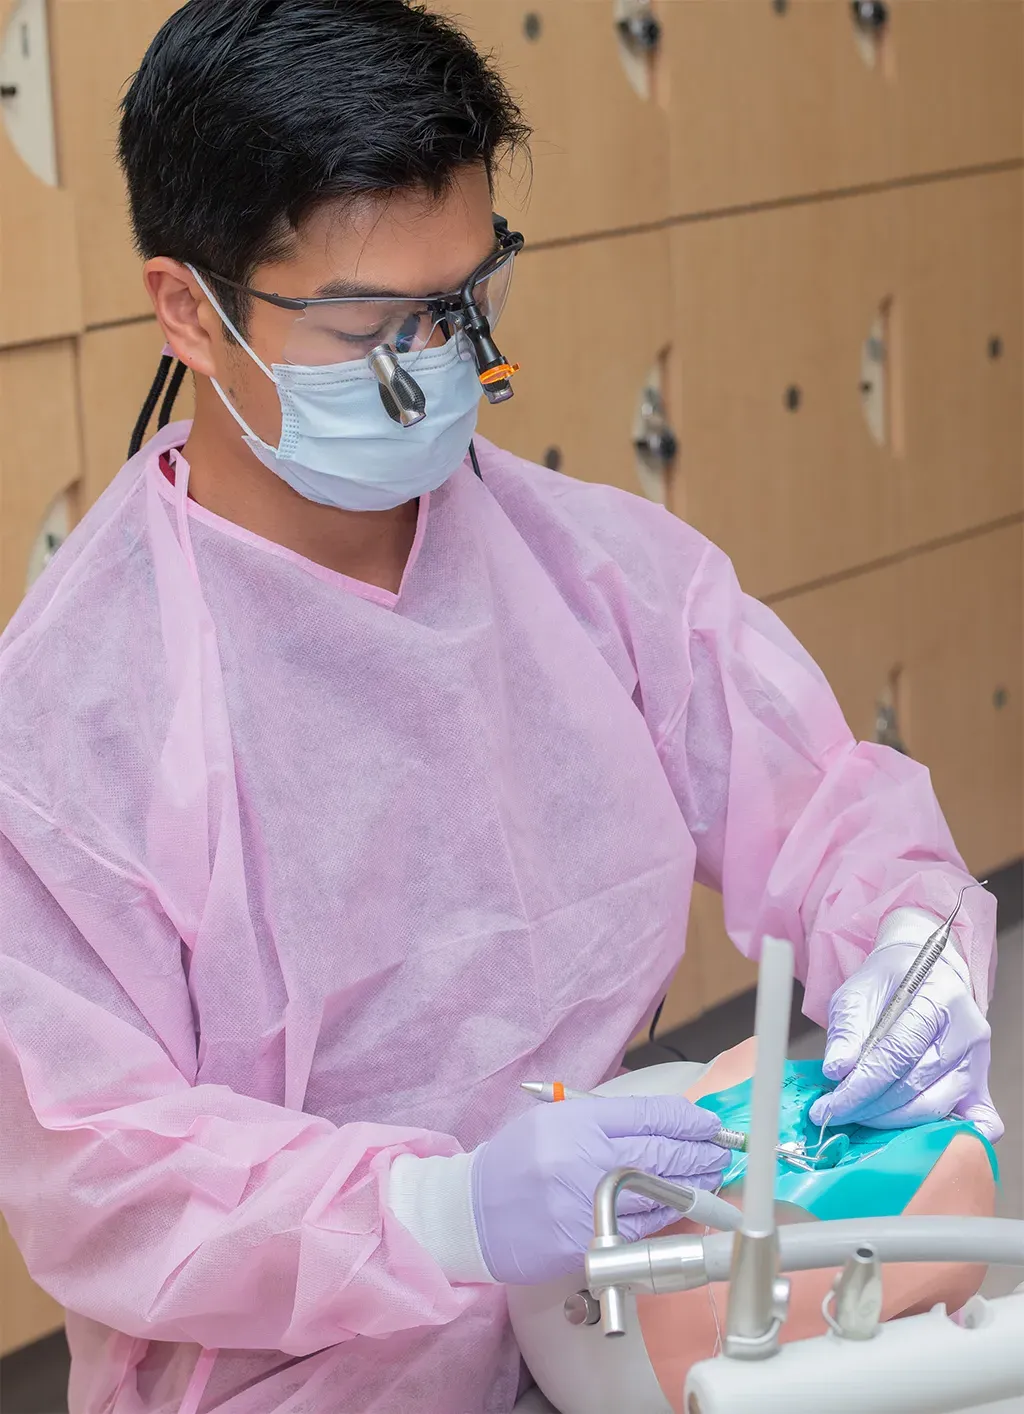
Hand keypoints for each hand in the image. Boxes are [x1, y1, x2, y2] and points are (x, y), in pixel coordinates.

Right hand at [471, 1094, 727, 1283]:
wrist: (475, 1212)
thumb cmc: (517, 1161)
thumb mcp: (556, 1120)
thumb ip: (605, 1119)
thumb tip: (662, 1122)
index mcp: (579, 1122)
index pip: (649, 1115)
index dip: (688, 1118)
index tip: (709, 1122)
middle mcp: (588, 1160)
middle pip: (663, 1152)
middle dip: (701, 1151)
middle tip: (723, 1149)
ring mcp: (591, 1205)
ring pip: (660, 1193)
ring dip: (695, 1184)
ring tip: (713, 1174)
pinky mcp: (592, 1242)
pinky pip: (643, 1228)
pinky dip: (668, 1214)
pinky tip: (683, 1204)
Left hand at [809, 940, 1002, 1141]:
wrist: (921, 972)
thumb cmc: (889, 982)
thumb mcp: (856, 994)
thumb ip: (847, 1032)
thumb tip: (836, 1071)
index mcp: (939, 998)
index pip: (897, 1054)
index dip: (860, 1086)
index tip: (831, 1106)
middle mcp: (967, 1030)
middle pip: (917, 1085)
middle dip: (871, 1107)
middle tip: (838, 1113)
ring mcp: (979, 1059)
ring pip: (937, 1106)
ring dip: (894, 1121)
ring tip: (861, 1116)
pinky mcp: (982, 1081)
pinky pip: (979, 1120)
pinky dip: (950, 1134)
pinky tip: (918, 1138)